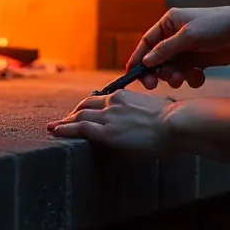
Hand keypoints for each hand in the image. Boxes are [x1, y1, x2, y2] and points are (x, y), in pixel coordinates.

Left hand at [47, 89, 175, 153]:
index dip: (89, 106)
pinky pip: (80, 129)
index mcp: (125, 96)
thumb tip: (152, 116)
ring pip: (79, 115)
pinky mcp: (107, 132)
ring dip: (65, 122)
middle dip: (73, 113)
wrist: (176, 123)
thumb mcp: (158, 108)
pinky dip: (65, 129)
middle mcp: (113, 102)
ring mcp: (109, 117)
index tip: (82, 111)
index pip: (101, 99)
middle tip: (64, 121)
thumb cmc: (174, 119)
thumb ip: (148, 111)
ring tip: (53, 128)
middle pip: (86, 105)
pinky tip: (55, 132)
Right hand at [127, 3, 229, 90]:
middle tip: (156, 84)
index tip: (132, 75)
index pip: (147, 42)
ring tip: (184, 77)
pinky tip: (201, 76)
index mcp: (169, 23)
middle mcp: (175, 36)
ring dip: (175, 77)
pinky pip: (187, 75)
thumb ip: (166, 50)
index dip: (138, 58)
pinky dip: (191, 78)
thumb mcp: (188, 36)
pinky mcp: (199, 61)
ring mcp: (187, 50)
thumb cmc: (216, 26)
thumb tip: (145, 61)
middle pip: (157, 59)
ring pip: (172, 70)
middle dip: (158, 72)